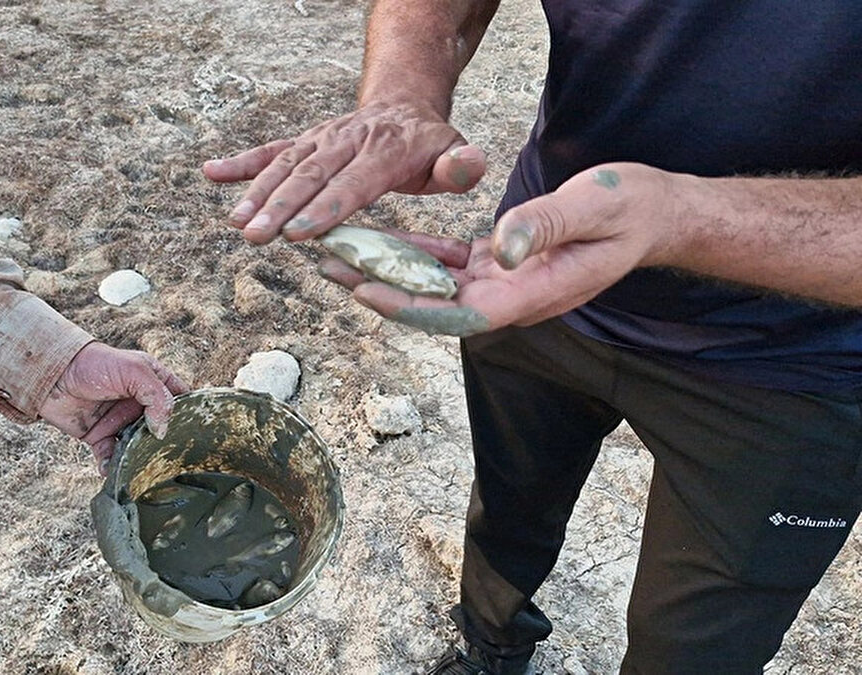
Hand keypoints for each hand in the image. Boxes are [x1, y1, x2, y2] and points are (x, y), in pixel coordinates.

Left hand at [39, 342, 188, 474]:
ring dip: (140, 458)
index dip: (189, 414)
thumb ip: (156, 396)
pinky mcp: (100, 435)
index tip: (198, 433)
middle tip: (172, 460)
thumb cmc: (94, 363)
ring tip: (143, 470)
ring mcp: (120, 420)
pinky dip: (112, 465)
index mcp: (152, 381)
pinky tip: (111, 470)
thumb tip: (163, 430)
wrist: (51, 374)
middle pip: (161, 427)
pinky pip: (111, 455)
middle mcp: (138, 402)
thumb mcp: (134, 371)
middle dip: (166, 444)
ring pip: (138, 445)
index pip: (179, 399)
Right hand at [202, 100, 487, 243]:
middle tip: (255, 235)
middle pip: (311, 176)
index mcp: (386, 150)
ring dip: (258, 193)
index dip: (325, 208)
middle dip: (280, 207)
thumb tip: (466, 166)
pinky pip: (271, 151)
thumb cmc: (430, 146)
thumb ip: (461, 166)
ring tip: (236, 222)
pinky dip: (241, 163)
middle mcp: (348, 140)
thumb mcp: (456, 154)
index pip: (352, 183)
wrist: (404, 105)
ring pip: (286, 166)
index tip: (298, 233)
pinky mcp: (305, 141)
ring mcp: (322, 139)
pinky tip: (212, 173)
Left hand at [319, 163, 679, 335]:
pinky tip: (383, 242)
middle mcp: (514, 297)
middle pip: (435, 305)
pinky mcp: (503, 264)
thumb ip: (549, 225)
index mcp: (535, 293)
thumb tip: (503, 247)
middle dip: (382, 289)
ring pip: (436, 286)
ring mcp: (507, 283)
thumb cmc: (633, 207)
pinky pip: (451, 265)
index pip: (460, 313)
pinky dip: (416, 255)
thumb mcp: (597, 205)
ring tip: (341, 256)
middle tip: (331, 268)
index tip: (368, 292)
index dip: (412, 306)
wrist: (656, 213)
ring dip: (390, 273)